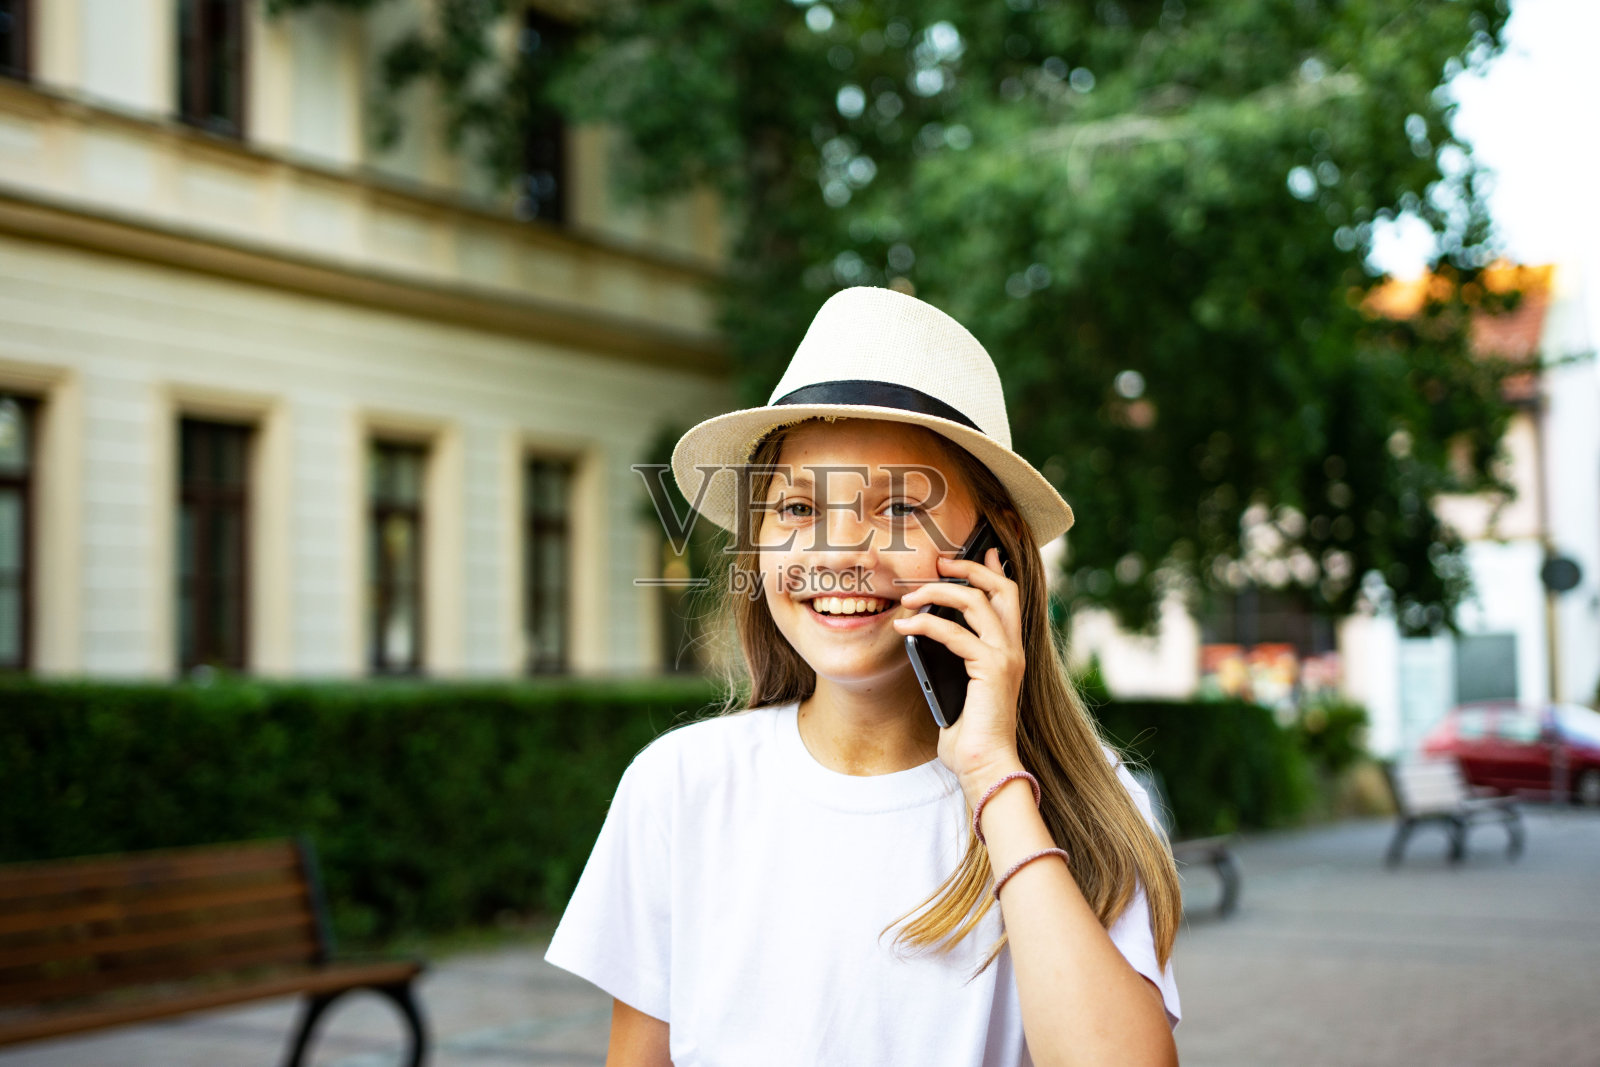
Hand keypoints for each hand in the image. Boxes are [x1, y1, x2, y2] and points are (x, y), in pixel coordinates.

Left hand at [893, 547, 1026, 799]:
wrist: (984, 765)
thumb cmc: (969, 733)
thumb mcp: (959, 686)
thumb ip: (953, 659)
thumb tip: (926, 636)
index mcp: (1009, 651)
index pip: (1009, 597)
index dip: (995, 570)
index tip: (981, 550)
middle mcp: (1013, 649)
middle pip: (1000, 588)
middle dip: (969, 568)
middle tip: (940, 561)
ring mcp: (1006, 657)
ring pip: (976, 602)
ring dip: (939, 591)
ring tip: (909, 595)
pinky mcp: (991, 669)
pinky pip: (955, 634)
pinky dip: (926, 624)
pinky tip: (905, 626)